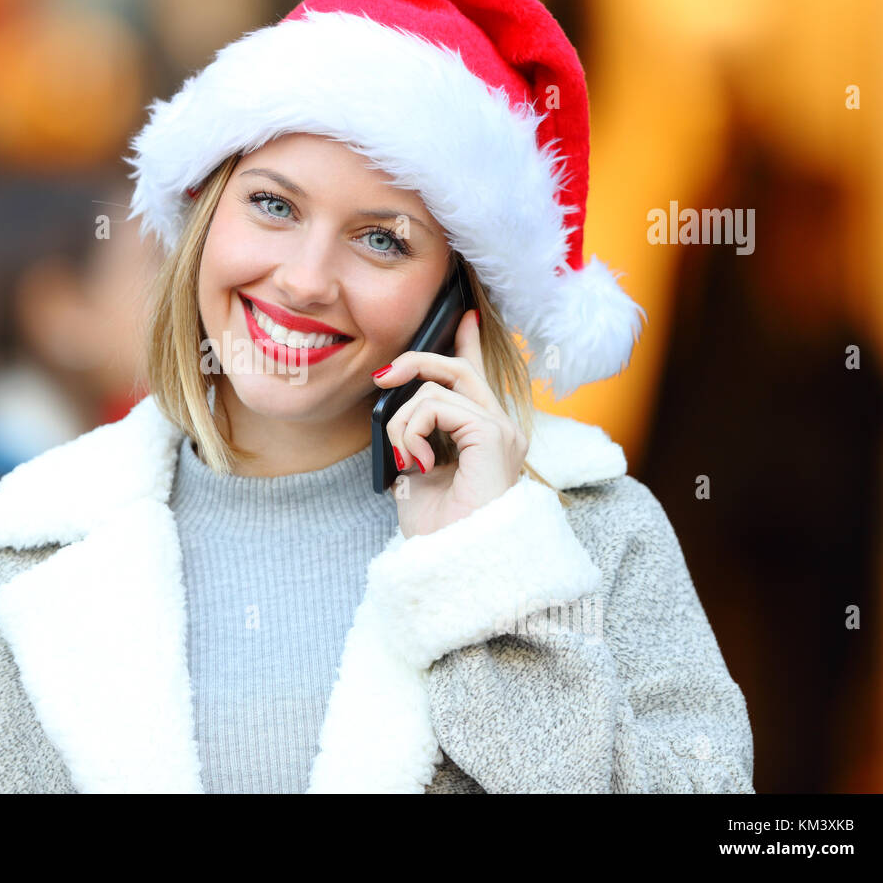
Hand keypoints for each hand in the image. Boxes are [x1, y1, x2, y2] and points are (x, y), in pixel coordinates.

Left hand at [372, 309, 528, 538]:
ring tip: (406, 459)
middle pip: (458, 368)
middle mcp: (501, 429)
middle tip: (381, 379)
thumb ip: (415, 437)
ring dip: (402, 421)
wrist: (453, 565)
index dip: (468, 344)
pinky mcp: (492, 435)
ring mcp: (501, 430)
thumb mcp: (416, 474)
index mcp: (485, 437)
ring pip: (437, 385)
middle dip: (416, 360)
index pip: (478, 378)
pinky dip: (413, 431)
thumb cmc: (439, 532)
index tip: (463, 317)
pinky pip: (436, 405)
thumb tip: (397, 405)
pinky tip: (419, 463)